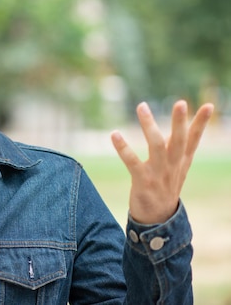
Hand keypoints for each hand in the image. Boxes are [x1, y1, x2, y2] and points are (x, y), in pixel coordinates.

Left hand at [110, 100, 213, 223]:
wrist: (158, 219)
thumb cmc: (165, 187)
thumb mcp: (176, 168)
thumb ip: (177, 148)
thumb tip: (178, 127)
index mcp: (182, 161)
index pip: (194, 139)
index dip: (201, 123)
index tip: (208, 105)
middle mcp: (173, 165)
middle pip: (178, 141)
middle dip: (180, 122)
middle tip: (180, 103)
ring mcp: (158, 173)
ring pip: (156, 146)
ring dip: (148, 125)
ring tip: (142, 106)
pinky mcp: (142, 181)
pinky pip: (132, 162)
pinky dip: (123, 148)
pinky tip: (114, 134)